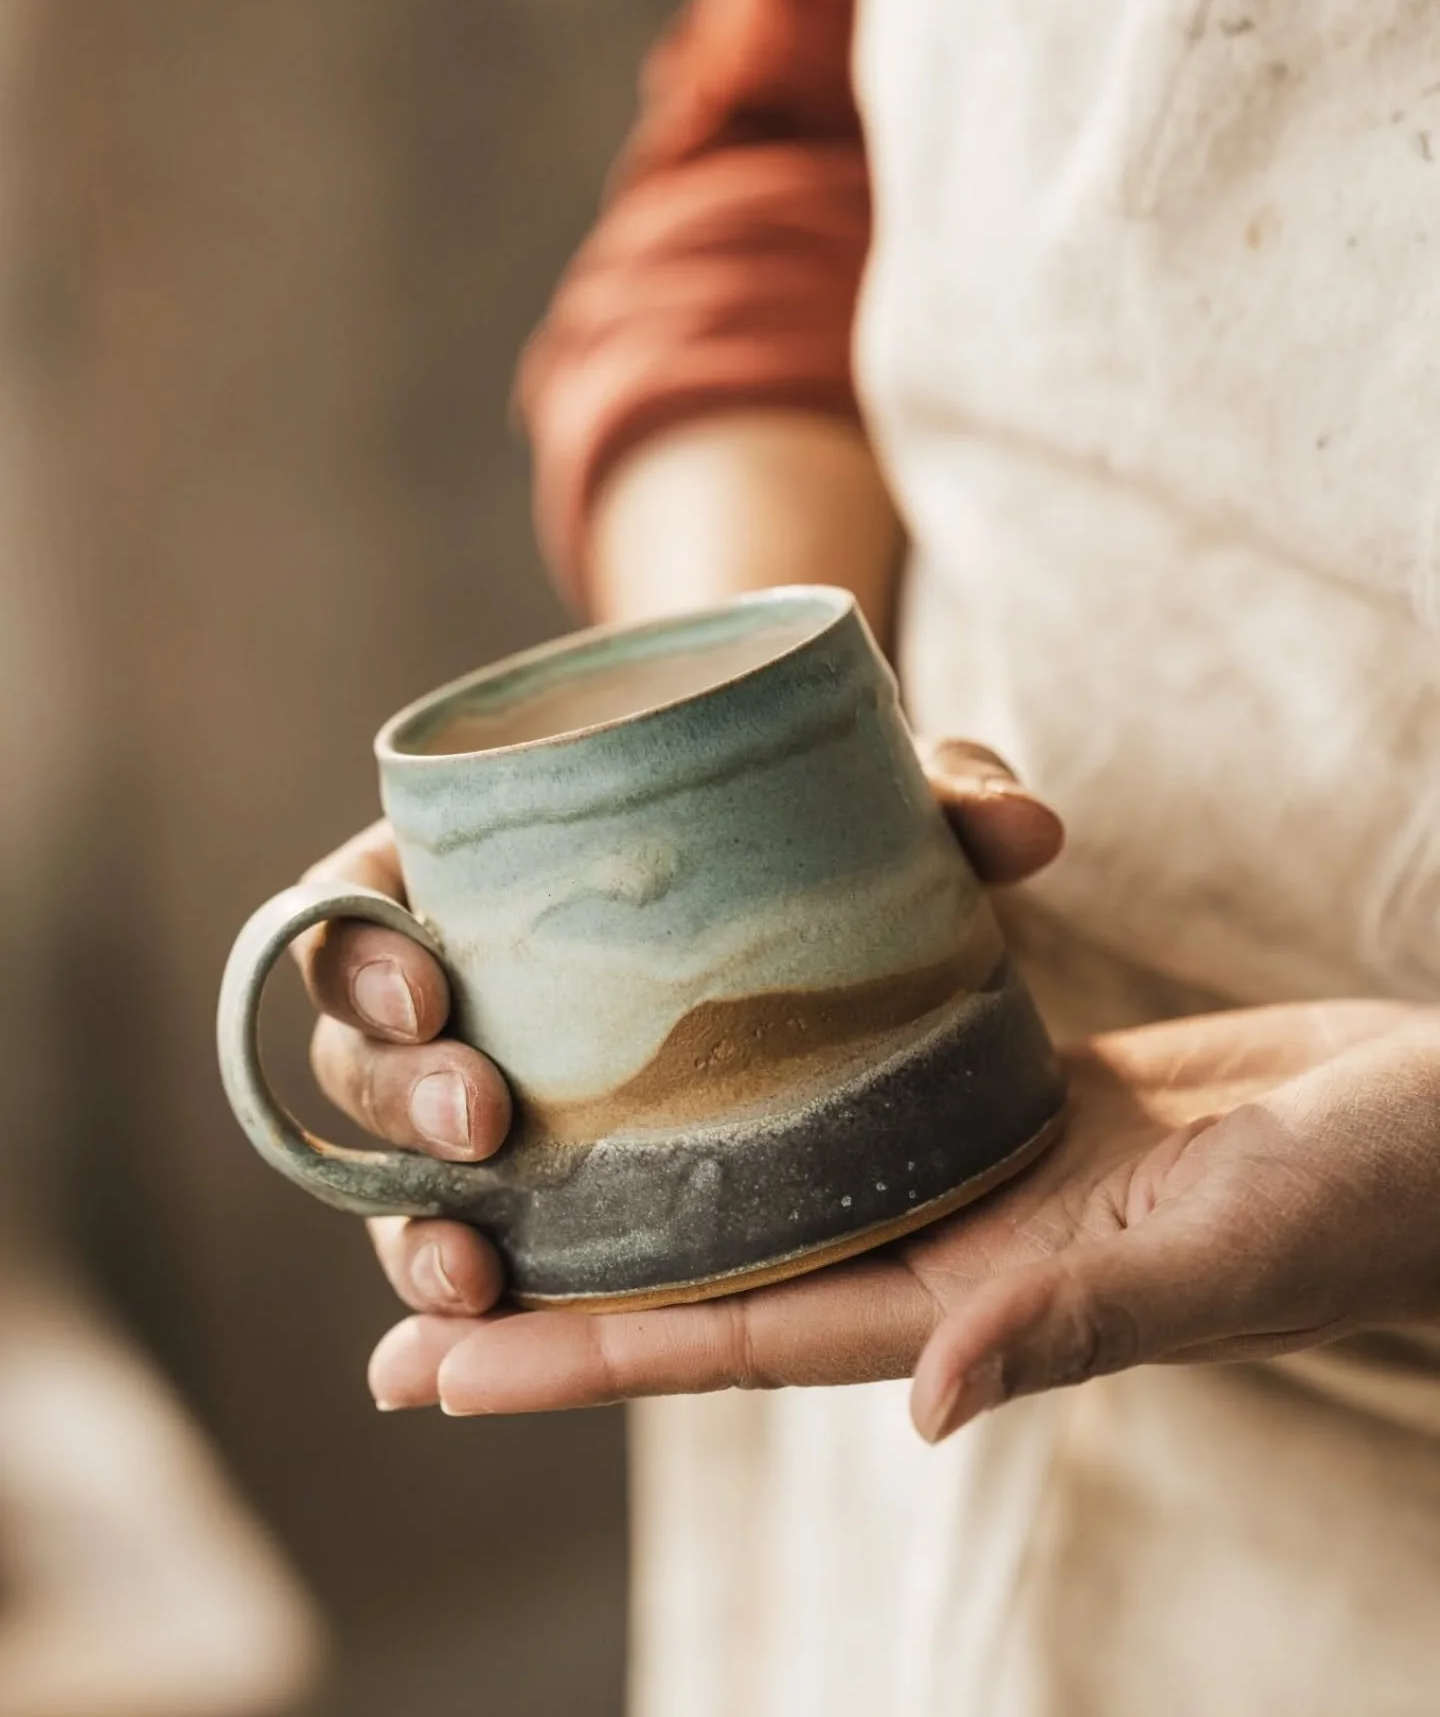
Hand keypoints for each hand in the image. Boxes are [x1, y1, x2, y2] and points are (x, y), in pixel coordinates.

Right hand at [290, 741, 1063, 1372]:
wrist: (836, 899)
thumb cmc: (817, 834)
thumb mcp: (870, 808)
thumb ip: (940, 803)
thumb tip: (1028, 836)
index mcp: (487, 873)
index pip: (356, 899)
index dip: (353, 948)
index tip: (428, 981)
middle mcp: (468, 992)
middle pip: (358, 1054)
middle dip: (387, 1098)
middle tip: (481, 1117)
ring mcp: (503, 1101)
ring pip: (395, 1174)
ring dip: (405, 1229)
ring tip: (465, 1277)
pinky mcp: (564, 1196)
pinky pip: (487, 1247)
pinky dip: (465, 1307)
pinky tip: (450, 1365)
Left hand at [363, 996, 1439, 1439]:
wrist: (1429, 1121)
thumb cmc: (1357, 1199)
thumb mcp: (1218, 1250)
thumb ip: (1078, 1319)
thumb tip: (931, 1407)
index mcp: (968, 1303)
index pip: (731, 1339)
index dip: (576, 1355)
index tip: (427, 1359)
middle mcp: (941, 1242)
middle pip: (712, 1258)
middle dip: (561, 1266)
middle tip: (400, 1249)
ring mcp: (967, 1160)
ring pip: (770, 1160)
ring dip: (644, 1153)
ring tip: (512, 1119)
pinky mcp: (1005, 1080)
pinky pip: (854, 1065)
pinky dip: (767, 1050)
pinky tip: (687, 1010)